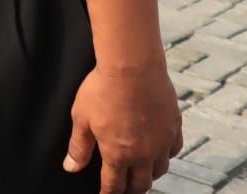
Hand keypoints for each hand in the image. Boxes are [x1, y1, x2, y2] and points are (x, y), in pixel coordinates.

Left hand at [65, 61, 182, 192]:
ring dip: (149, 174)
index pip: (114, 185)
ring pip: (160, 170)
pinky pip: (174, 150)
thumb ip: (79, 146)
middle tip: (124, 188)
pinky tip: (159, 150)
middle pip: (141, 184)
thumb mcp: (81, 118)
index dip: (108, 193)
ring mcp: (162, 141)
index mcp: (118, 154)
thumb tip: (71, 167)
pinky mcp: (174, 126)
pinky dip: (166, 155)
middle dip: (130, 189)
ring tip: (140, 172)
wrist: (132, 66)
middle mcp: (144, 154)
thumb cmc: (103, 89)